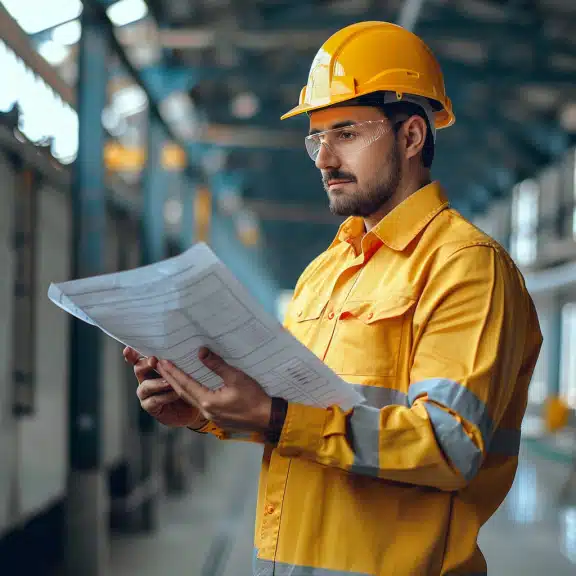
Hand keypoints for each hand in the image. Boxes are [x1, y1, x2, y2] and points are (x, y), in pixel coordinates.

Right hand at [123, 346, 207, 428]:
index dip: (132, 354)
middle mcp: (146, 378)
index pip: (140, 357)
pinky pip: (154, 400)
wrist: (194, 405)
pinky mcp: (150, 406)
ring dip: (157, 383)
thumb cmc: (189, 384)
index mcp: (152, 366)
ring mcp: (146, 393)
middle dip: (145, 364)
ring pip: (145, 386)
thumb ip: (182, 361)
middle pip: (139, 369)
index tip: (128, 349)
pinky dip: (165, 396)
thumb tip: (193, 349)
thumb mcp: (186, 370)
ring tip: (169, 382)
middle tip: (154, 360)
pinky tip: (175, 393)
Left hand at [156, 347, 271, 433]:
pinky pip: (199, 404)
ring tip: (171, 375)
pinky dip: (191, 394)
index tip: (162, 362)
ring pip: (190, 400)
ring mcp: (211, 416)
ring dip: (179, 386)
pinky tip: (191, 387)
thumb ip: (217, 365)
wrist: (267, 418)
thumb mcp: (236, 377)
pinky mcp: (217, 419)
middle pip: (182, 393)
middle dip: (170, 379)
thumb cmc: (254, 397)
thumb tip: (201, 351)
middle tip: (159, 366)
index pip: (185, 384)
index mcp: (208, 400)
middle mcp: (205, 410)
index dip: (173, 372)